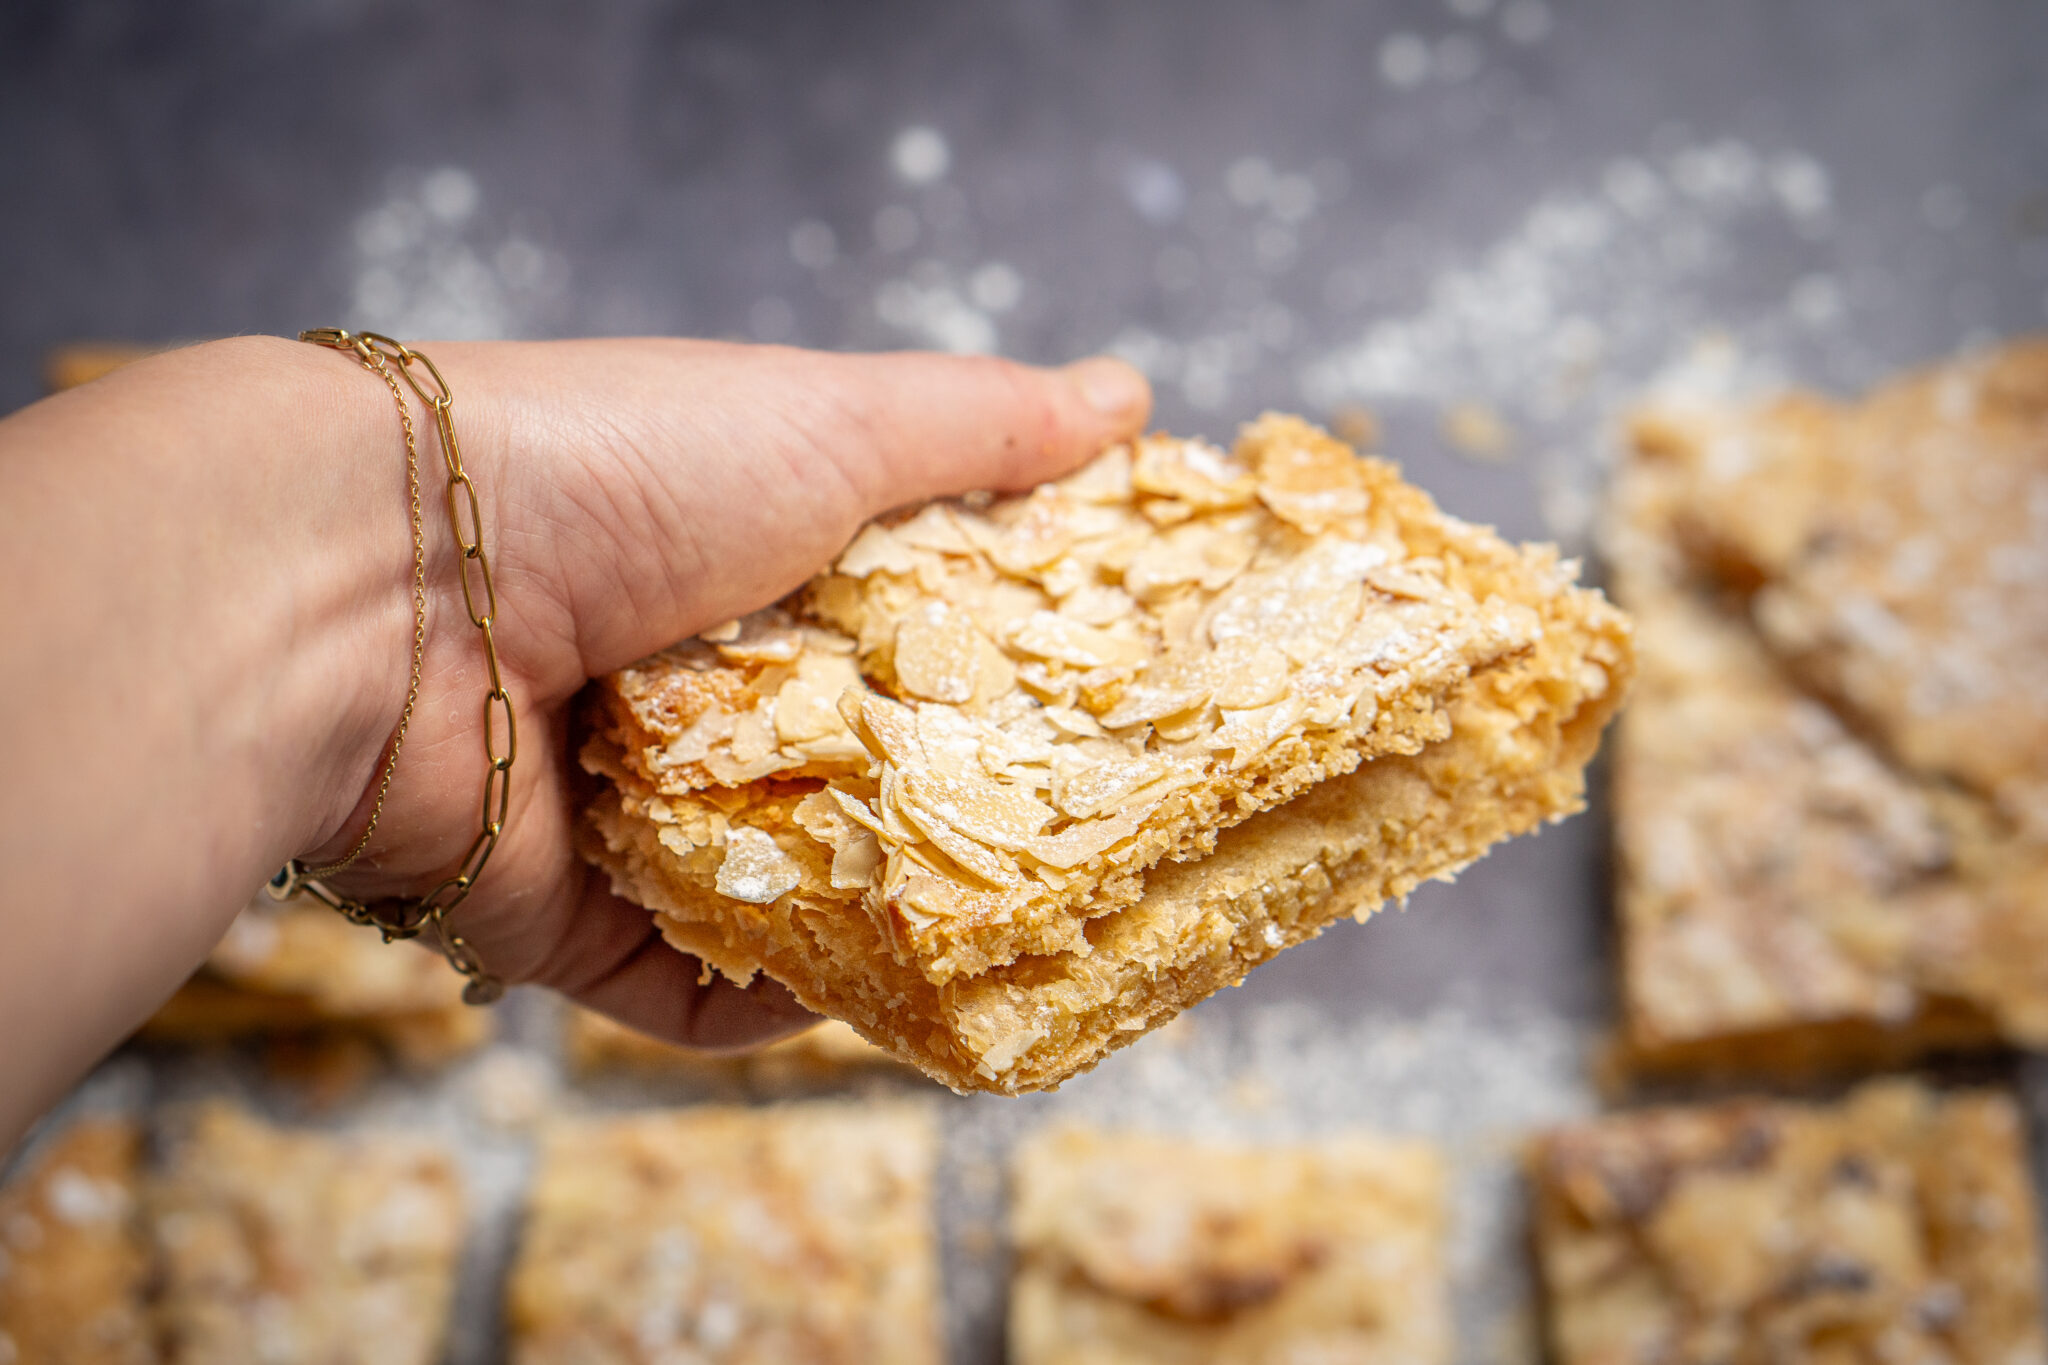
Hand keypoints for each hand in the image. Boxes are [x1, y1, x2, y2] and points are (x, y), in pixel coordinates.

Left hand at [298, 339, 1151, 1051]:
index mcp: (734, 552)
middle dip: (947, 801)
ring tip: (1001, 942)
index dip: (996, 648)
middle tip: (1076, 836)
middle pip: (844, 760)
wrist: (368, 595)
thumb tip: (1124, 397)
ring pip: (775, 886)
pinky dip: (767, 1003)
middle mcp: (678, 680)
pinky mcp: (564, 917)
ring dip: (872, 917)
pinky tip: (864, 1007)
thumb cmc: (607, 476)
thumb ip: (976, 424)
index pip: (894, 612)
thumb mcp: (823, 420)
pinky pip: (688, 984)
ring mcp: (619, 802)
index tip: (1106, 688)